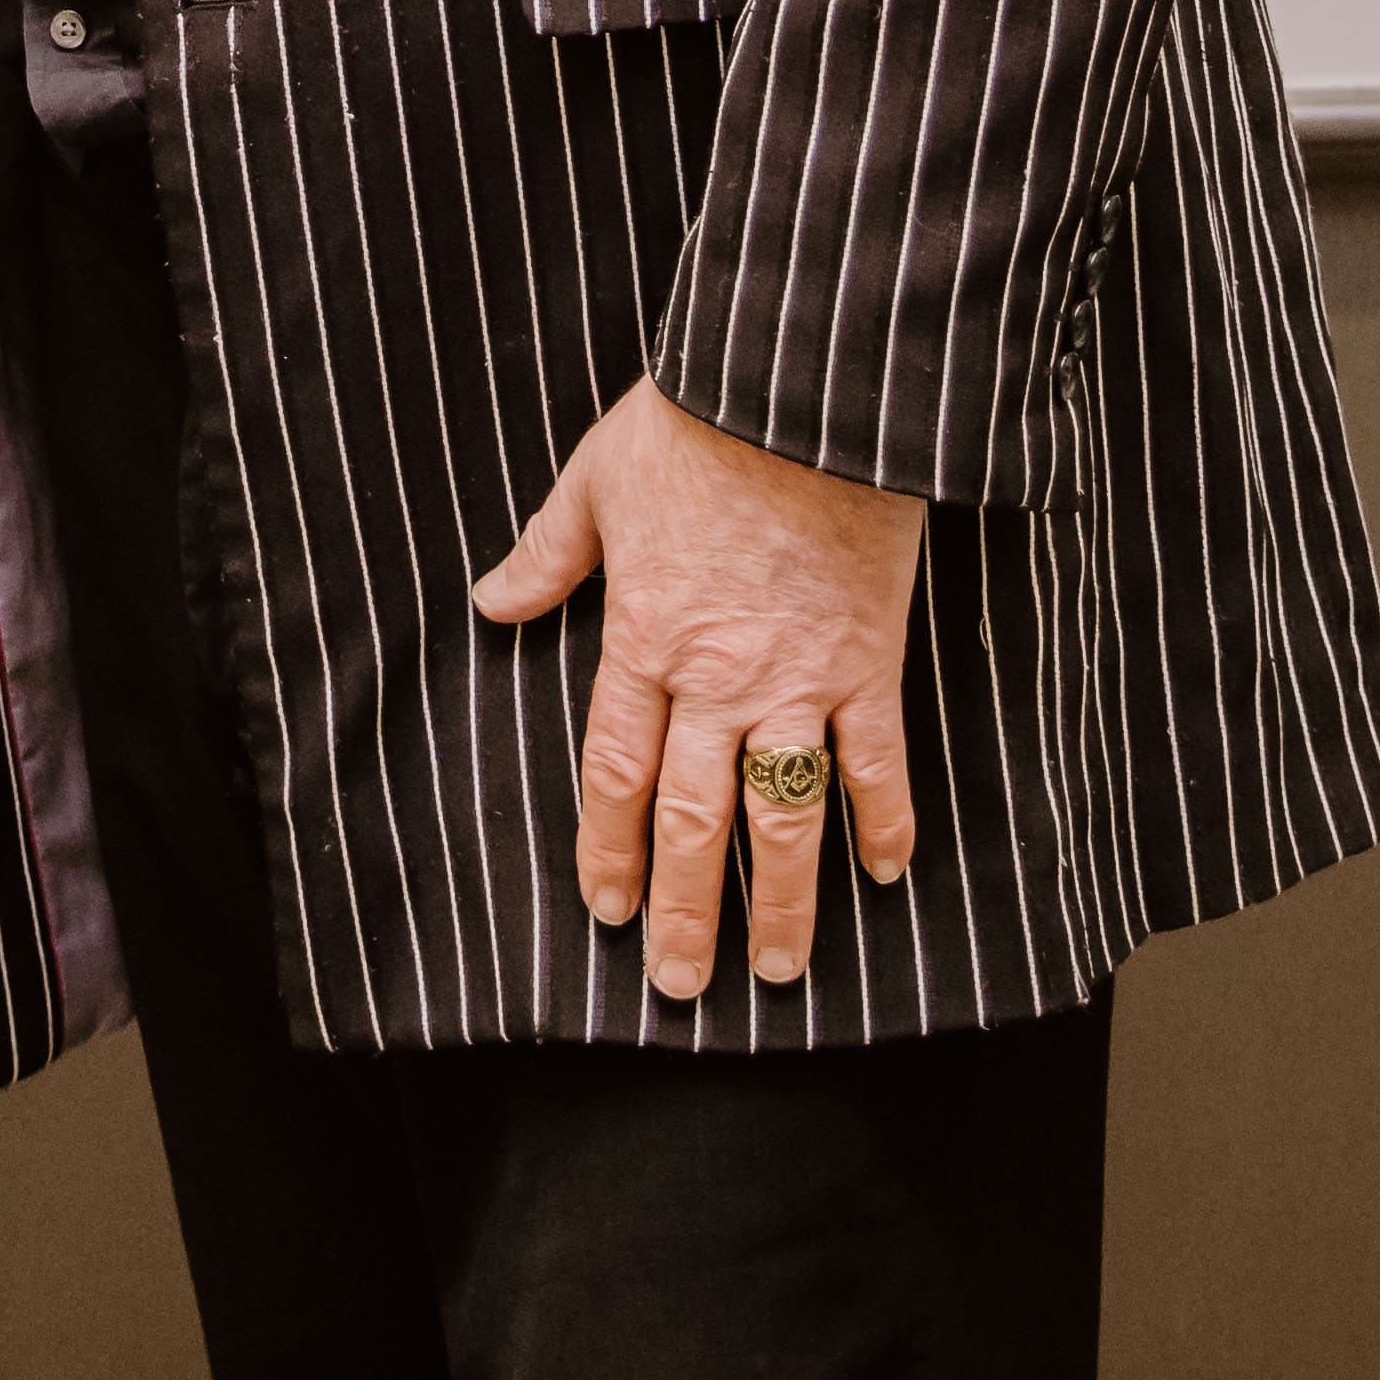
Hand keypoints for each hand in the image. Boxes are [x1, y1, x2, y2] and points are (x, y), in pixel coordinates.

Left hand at [472, 375, 922, 994]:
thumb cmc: (692, 425)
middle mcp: (716, 679)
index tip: (606, 910)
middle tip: (681, 984)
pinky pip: (875, 762)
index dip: (608, 848)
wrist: (799, 395)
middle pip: (693, 819)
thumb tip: (494, 601)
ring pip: (784, 817)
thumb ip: (549, 553)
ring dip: (781, 901)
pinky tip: (885, 875)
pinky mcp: (866, 663)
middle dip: (685, 910)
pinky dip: (884, 821)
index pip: (616, 771)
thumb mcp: (595, 480)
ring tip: (777, 971)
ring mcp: (797, 680)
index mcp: (643, 638)